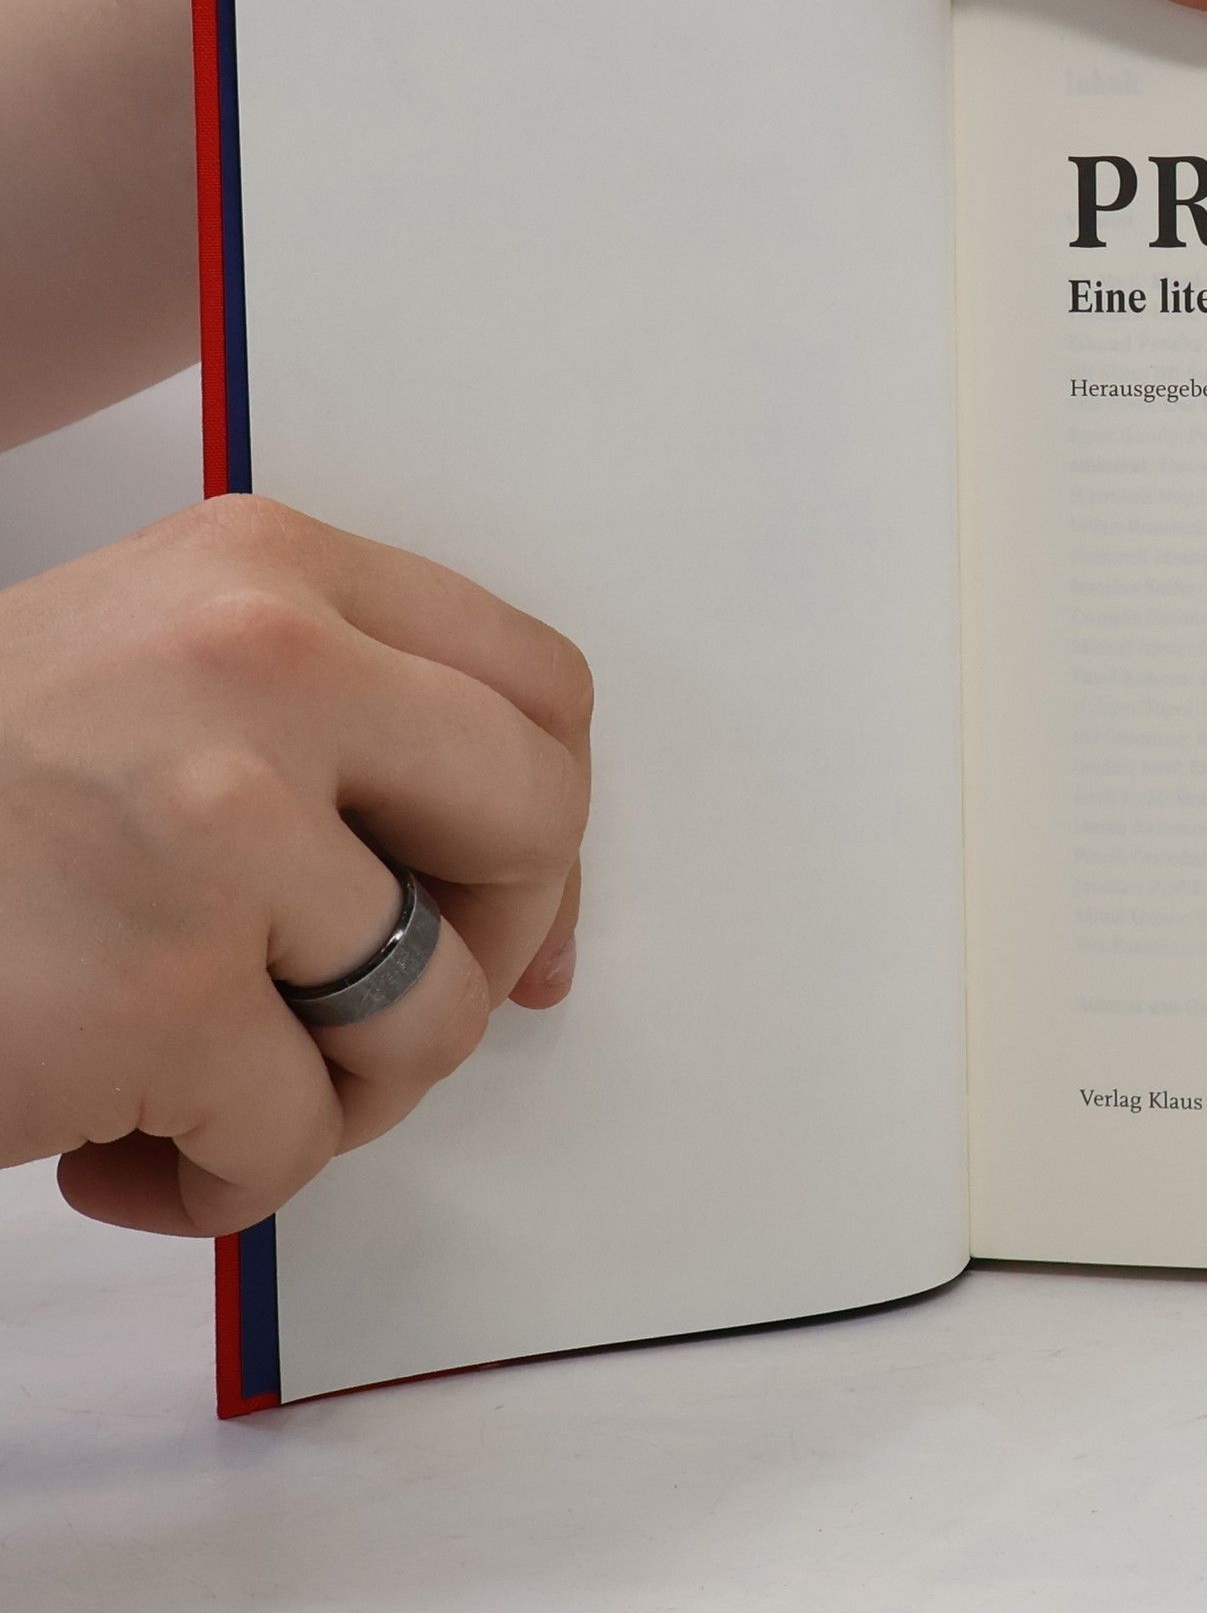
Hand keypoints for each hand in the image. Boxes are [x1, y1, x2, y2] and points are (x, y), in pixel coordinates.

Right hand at [0, 496, 591, 1236]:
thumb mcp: (163, 684)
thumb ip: (355, 753)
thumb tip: (543, 933)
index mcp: (276, 570)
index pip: (543, 689)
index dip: (546, 822)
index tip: (510, 909)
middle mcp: (264, 664)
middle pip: (537, 823)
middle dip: (491, 947)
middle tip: (374, 1008)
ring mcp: (218, 823)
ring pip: (439, 1011)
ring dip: (339, 1091)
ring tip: (213, 1081)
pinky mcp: (163, 988)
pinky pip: (303, 1139)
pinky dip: (222, 1180)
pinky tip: (115, 1146)